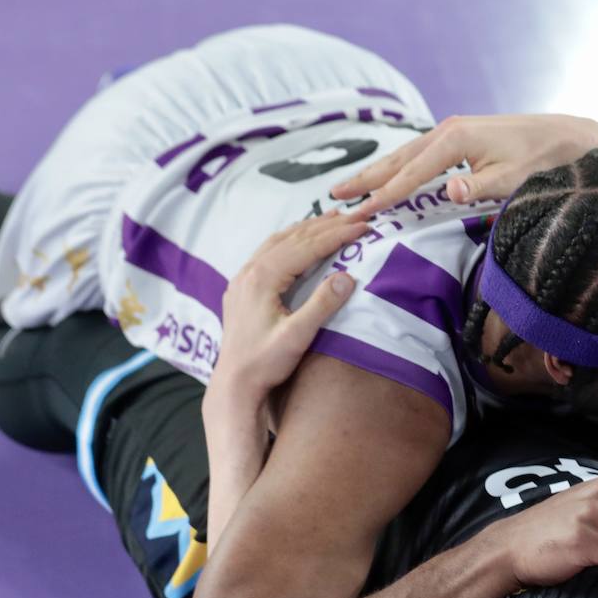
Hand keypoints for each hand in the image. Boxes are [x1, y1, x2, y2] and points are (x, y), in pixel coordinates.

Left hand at [209, 211, 366, 408]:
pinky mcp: (242, 287)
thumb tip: (348, 277)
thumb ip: (322, 305)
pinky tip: (299, 240)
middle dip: (327, 225)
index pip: (307, 247)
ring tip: (334, 218)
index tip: (363, 226)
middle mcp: (250, 271)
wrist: (234, 383)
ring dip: (308, 228)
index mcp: (263, 278)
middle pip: (293, 238)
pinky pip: (268, 251)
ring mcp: (243, 278)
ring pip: (279, 241)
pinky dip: (290, 240)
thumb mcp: (297, 336)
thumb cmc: (265, 363)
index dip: (337, 234)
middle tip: (356, 215)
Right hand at [330, 114, 597, 217]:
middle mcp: (448, 130)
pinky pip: (418, 154)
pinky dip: (397, 166)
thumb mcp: (512, 179)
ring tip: (350, 187)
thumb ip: (478, 186)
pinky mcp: (458, 136)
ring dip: (376, 171)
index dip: (384, 196)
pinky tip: (386, 176)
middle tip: (336, 195)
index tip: (359, 213)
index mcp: (456, 139)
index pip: (411, 174)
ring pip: (405, 154)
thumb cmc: (541, 162)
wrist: (564, 138)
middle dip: (367, 178)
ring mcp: (452, 130)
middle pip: (398, 159)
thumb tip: (449, 191)